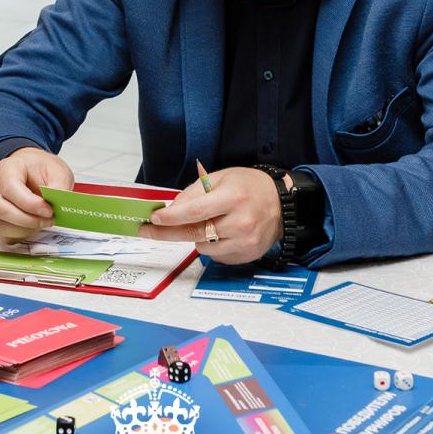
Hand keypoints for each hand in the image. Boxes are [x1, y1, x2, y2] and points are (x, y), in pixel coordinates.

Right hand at [0, 147, 73, 241]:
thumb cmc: (40, 168)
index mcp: (8, 168)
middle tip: (48, 220)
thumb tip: (59, 203)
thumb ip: (59, 186)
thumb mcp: (57, 170)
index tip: (48, 210)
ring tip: (41, 223)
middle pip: (1, 209)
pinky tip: (31, 228)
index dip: (30, 204)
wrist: (32, 169)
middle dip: (27, 220)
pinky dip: (16, 236)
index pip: (11, 189)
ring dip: (22, 230)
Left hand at [141, 166, 281, 264]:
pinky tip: (222, 232)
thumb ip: (195, 192)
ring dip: (196, 236)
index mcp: (234, 198)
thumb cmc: (251, 187)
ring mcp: (245, 242)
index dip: (171, 217)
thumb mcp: (222, 177)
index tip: (154, 219)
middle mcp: (241, 222)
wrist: (283, 204)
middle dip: (167, 233)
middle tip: (149, 231)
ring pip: (203, 247)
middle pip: (195, 233)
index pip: (194, 212)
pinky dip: (212, 245)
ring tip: (210, 222)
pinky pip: (216, 256)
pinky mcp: (246, 255)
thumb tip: (171, 210)